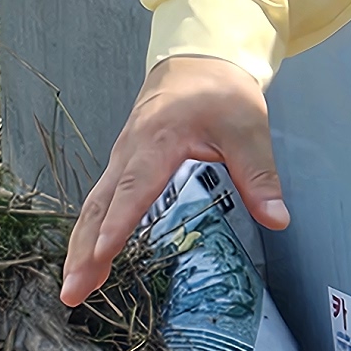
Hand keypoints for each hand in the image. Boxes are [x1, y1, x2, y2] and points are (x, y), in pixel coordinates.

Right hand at [59, 55, 283, 307]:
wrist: (197, 59)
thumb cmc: (219, 90)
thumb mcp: (247, 128)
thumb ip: (258, 175)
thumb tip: (277, 219)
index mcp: (157, 142)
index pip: (133, 191)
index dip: (118, 226)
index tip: (101, 256)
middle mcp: (129, 152)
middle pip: (100, 207)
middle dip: (84, 251)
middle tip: (73, 292)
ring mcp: (121, 158)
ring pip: (94, 207)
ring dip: (80, 247)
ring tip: (73, 289)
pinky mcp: (123, 163)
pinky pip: (100, 201)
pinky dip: (89, 231)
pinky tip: (87, 259)